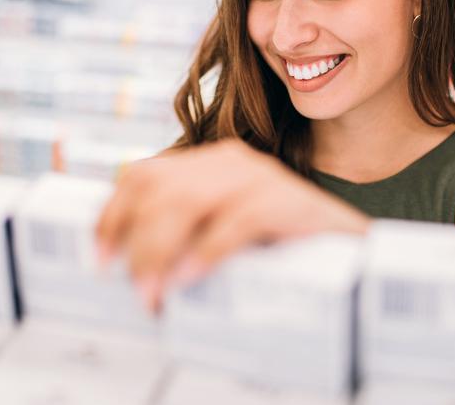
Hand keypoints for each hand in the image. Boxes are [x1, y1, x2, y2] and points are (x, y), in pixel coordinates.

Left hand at [93, 138, 369, 312]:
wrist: (356, 256)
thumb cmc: (283, 253)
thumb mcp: (224, 238)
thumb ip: (187, 238)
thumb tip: (132, 270)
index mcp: (210, 166)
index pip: (142, 174)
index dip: (112, 213)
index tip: (98, 256)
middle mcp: (232, 163)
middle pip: (158, 186)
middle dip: (135, 240)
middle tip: (134, 289)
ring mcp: (262, 178)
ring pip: (188, 199)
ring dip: (162, 250)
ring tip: (156, 291)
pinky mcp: (289, 202)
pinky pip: (237, 220)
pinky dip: (208, 251)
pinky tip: (193, 276)